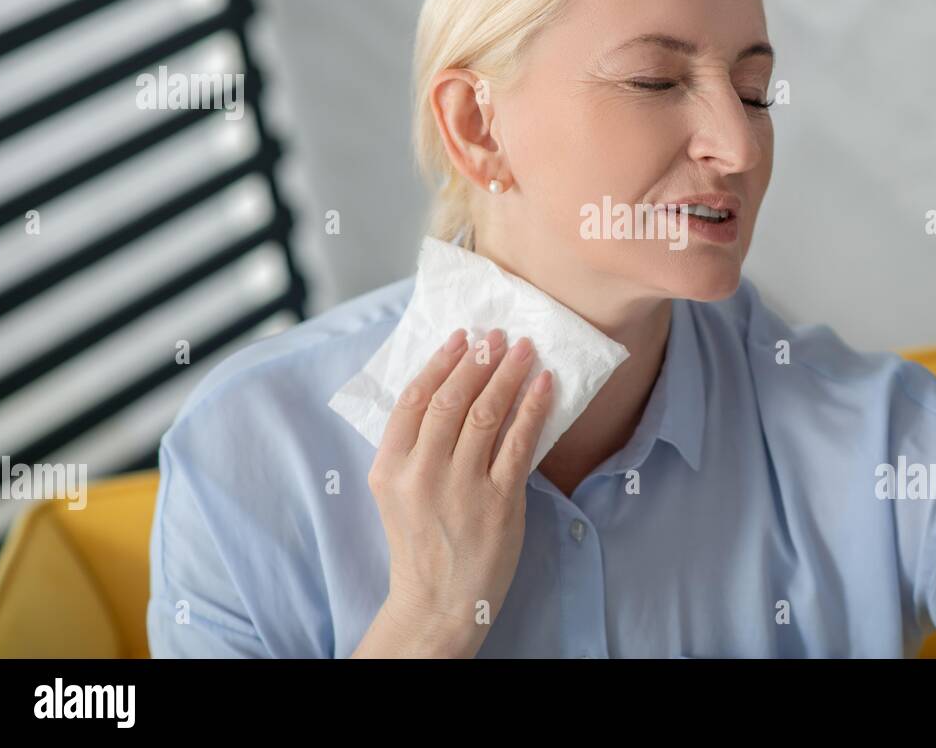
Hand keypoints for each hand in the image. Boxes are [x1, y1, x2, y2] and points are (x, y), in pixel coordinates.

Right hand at [350, 327, 551, 657]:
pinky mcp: (500, 501)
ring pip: (486, 414)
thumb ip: (413, 444)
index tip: (461, 338)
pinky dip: (533, 407)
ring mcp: (462, 487)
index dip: (439, 363)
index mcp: (390, 467)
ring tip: (524, 349)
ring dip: (507, 374)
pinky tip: (544, 384)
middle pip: (451, 400)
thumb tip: (449, 384)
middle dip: (477, 360)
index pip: (413, 400)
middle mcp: (423, 473)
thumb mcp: (397, 490)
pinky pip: (520, 442)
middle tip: (497, 336)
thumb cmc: (420, 539)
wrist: (438, 599)